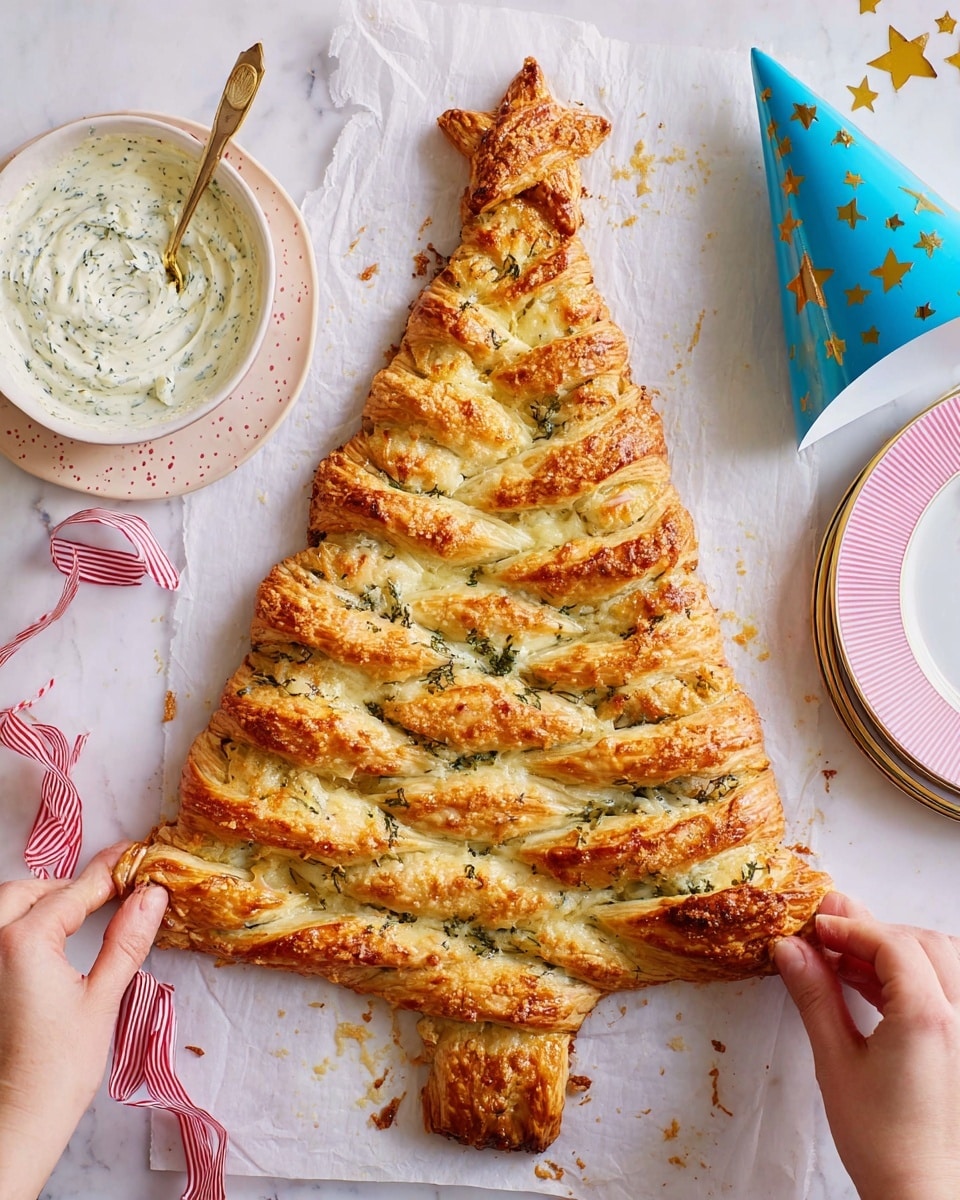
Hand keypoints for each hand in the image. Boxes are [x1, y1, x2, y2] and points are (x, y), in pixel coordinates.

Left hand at [0, 843, 167, 1199]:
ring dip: (41, 902)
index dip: (111, 873)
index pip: (76, 892)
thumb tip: (151, 895)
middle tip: (110, 893)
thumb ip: (126, 939)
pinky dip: (22, 924)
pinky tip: (48, 939)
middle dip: (69, 888)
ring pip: (7, 907)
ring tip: (80, 914)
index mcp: (24, 940)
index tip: (136, 856)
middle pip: (31, 890)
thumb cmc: (59, 1069)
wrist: (17, 1120)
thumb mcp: (103, 997)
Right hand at [775, 892, 959, 1199]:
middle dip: (874, 933)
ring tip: (851, 965)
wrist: (922, 1193)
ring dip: (899, 951)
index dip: (851, 927)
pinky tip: (876, 988)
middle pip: (923, 942)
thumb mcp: (835, 1062)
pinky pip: (950, 988)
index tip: (816, 928)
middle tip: (830, 938)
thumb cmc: (883, 1143)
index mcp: (928, 1019)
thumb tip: (790, 948)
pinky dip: (915, 976)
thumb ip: (815, 995)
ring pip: (944, 959)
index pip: (892, 943)